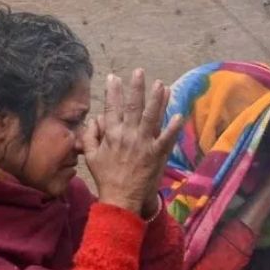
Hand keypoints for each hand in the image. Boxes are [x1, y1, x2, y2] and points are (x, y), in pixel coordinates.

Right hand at [83, 69, 181, 213]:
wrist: (120, 197)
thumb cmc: (105, 177)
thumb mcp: (90, 155)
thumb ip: (90, 135)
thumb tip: (94, 120)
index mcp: (111, 134)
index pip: (111, 108)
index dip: (113, 91)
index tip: (114, 77)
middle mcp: (127, 135)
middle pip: (132, 107)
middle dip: (136, 88)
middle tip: (139, 72)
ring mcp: (143, 144)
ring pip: (150, 117)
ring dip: (156, 100)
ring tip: (161, 85)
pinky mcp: (156, 154)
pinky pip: (166, 138)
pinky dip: (173, 128)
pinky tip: (179, 116)